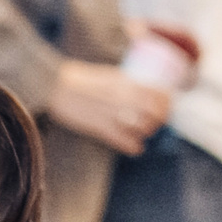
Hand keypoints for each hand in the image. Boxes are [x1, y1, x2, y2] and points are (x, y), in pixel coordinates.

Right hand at [48, 58, 169, 155]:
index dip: (166, 102)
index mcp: (125, 82)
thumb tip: (144, 91)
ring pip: (144, 129)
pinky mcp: (101, 129)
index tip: (165, 104)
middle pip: (155, 114)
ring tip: (142, 132)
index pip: (159, 94)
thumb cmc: (81, 79)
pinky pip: (126, 142)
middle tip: (156, 121)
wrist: (55, 87)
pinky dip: (134, 146)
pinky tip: (134, 146)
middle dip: (159, 119)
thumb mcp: (109, 74)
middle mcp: (123, 98)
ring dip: (147, 132)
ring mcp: (113, 114)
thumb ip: (127, 83)